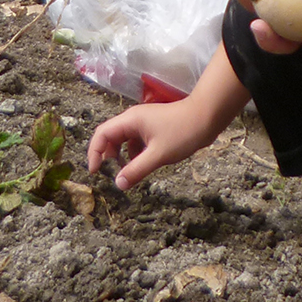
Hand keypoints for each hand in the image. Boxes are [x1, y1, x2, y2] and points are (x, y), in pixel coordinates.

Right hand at [87, 97, 217, 190]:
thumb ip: (136, 170)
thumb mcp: (158, 155)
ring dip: (122, 156)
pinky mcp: (153, 128)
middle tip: (111, 174)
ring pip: (124, 140)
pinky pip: (136, 141)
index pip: (102, 134)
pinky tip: (142, 165)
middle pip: (110, 136)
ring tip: (127, 172)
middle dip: (107, 155)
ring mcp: (143, 123)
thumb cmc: (182, 132)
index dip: (95, 153)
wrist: (207, 117)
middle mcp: (133, 119)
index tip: (96, 172)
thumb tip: (118, 184)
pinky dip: (134, 154)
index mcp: (130, 121)